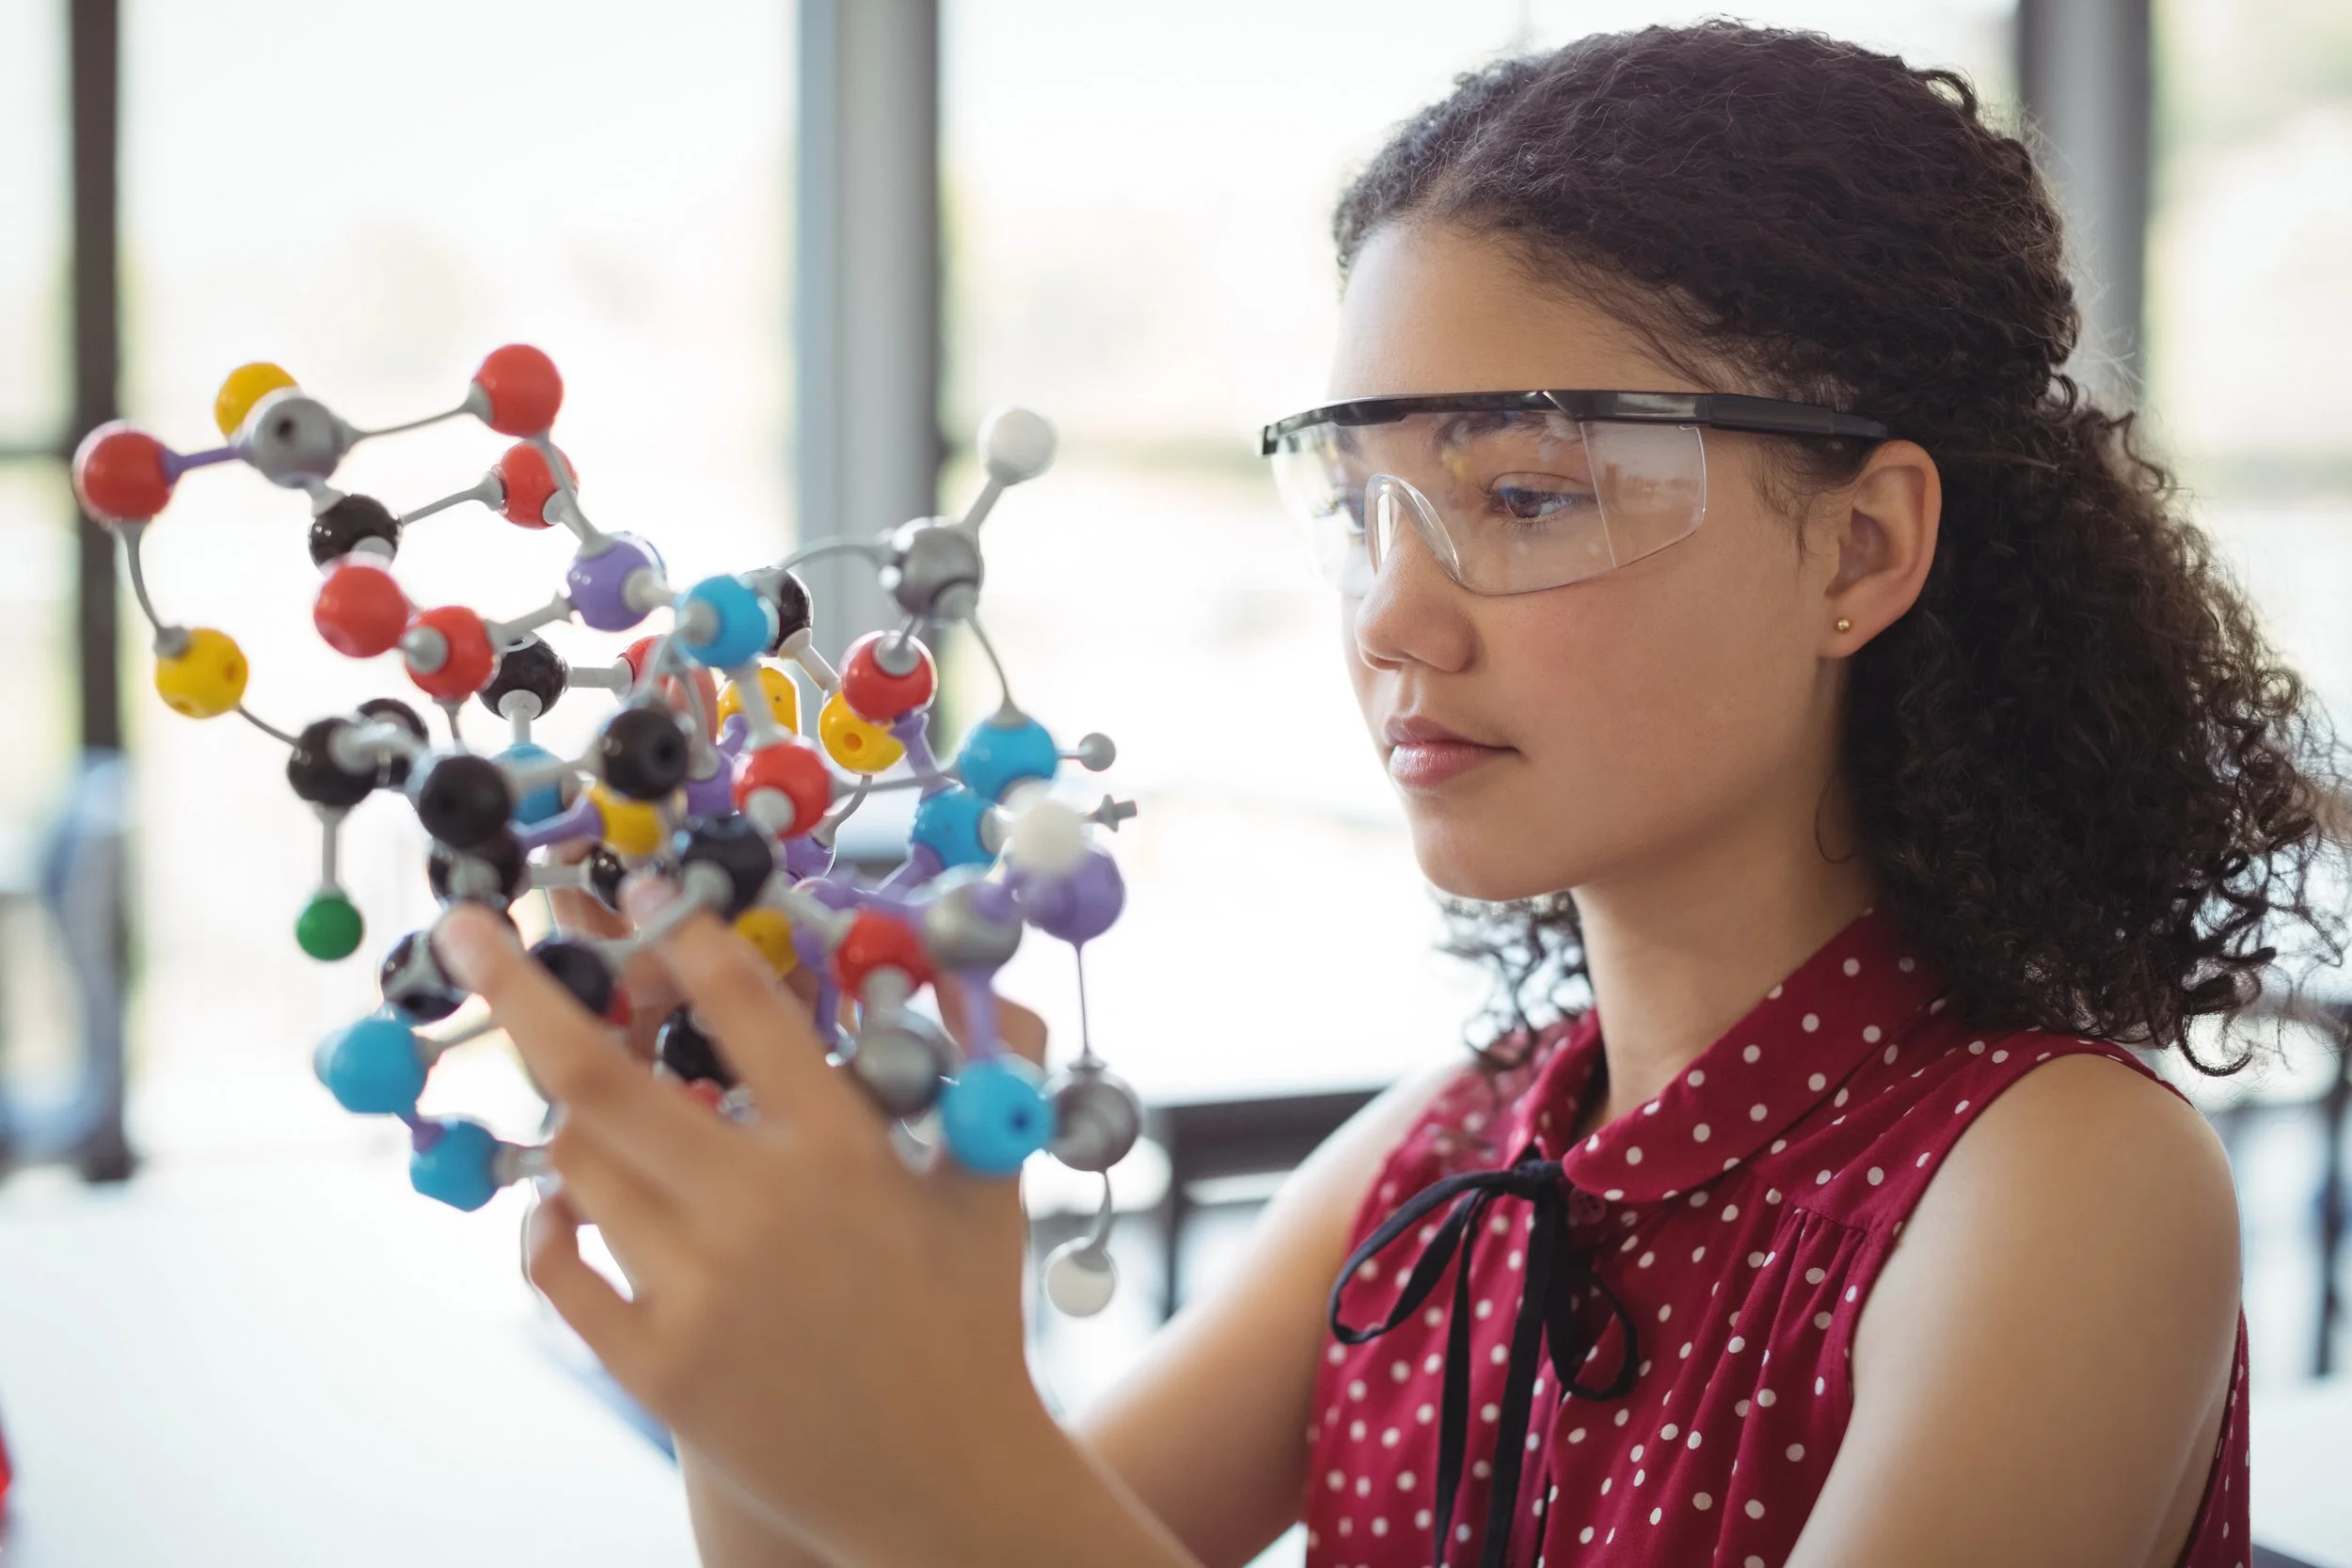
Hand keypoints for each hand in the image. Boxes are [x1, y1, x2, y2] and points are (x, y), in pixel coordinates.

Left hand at [435, 881, 1054, 1565]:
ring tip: (571, 1093)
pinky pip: (561, 1270)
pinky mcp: (655, 1368)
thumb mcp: (990, 1180)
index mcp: (844, 1151)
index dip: (681, 935)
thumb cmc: (970, 1317)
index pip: (742, 1009)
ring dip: (561, 1117)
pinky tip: (563, 1204)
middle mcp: (760, 1212)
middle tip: (469, 927)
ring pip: (577, 1169)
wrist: (943, 1480)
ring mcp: (697, 1295)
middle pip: (602, 1077)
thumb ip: (980, 1066)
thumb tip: (966, 968)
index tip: (640, 886)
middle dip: (523, 987)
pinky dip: (548, 1225)